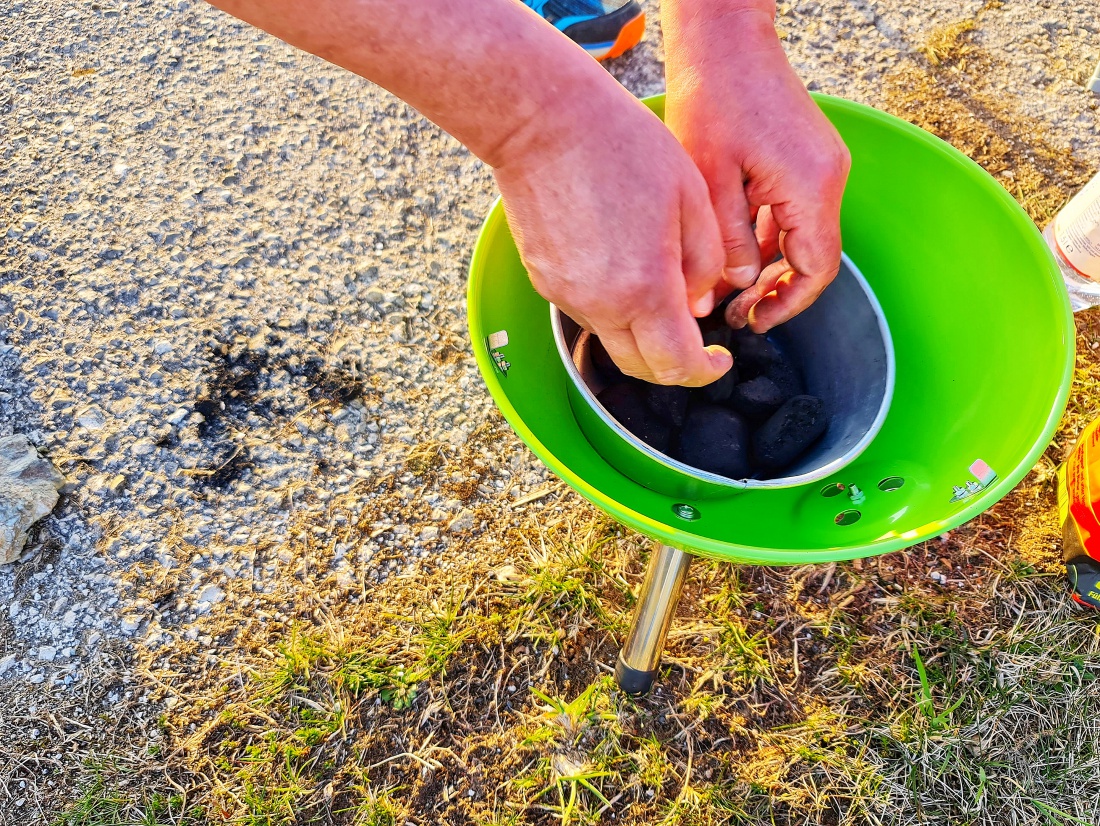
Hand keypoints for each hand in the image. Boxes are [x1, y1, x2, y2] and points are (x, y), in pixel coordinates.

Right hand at [492, 86, 732, 385]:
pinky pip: (587, 312)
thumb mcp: (691, 195)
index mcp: (645, 286)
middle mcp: (600, 304)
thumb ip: (706, 261)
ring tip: (660, 286)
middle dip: (674, 366)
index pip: (677, 365)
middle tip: (696, 342)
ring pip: (613, 340)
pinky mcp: (544, 280)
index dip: (705, 372)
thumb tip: (700, 306)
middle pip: (642, 368)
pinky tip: (623, 264)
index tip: (719, 360)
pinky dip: (613, 308)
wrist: (541, 120)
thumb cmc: (623, 144)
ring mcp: (566, 294)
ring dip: (642, 333)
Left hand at [663, 4, 850, 332]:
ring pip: (799, 235)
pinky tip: (732, 251)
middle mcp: (826, 177)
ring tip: (725, 289)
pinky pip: (791, 210)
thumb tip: (728, 294)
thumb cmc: (713, 97)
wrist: (724, 38)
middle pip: (811, 256)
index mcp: (811, 187)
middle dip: (774, 290)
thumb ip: (724, 244)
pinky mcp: (803, 156)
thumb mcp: (710, 181)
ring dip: (767, 264)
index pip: (815, 269)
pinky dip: (766, 235)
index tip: (752, 322)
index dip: (786, 305)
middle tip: (732, 312)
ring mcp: (818, 165)